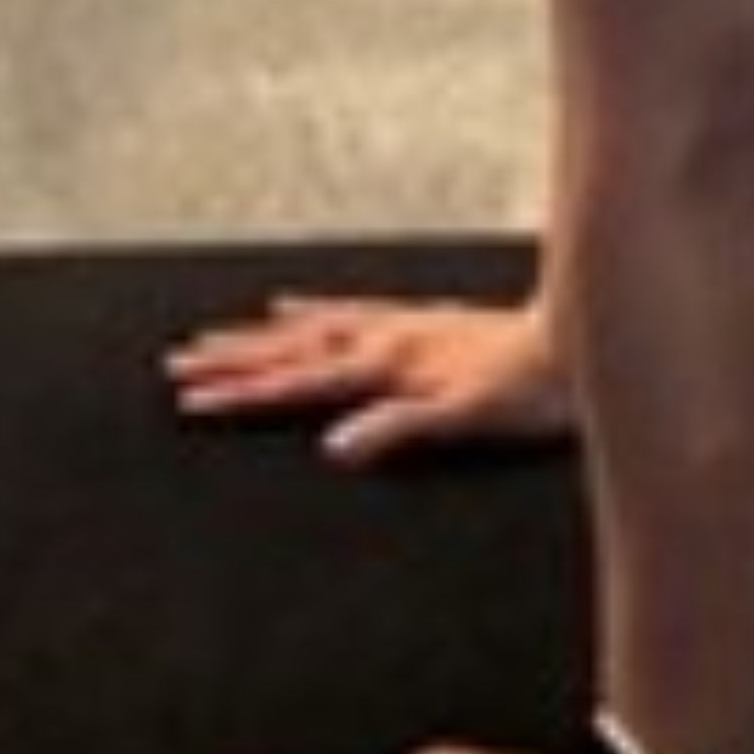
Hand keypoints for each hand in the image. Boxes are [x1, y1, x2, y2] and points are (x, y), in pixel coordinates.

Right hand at [161, 287, 572, 463]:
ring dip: (258, 335)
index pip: (297, 384)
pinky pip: (347, 310)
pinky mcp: (418, 321)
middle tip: (176, 366)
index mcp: (385, 365)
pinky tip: (291, 305)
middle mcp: (383, 338)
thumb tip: (332, 448)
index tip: (191, 400)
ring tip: (211, 336)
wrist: (576, 344)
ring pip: (309, 327)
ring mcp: (398, 325)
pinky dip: (311, 308)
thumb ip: (398, 429)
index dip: (243, 394)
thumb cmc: (528, 391)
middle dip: (231, 362)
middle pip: (290, 350)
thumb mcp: (465, 419)